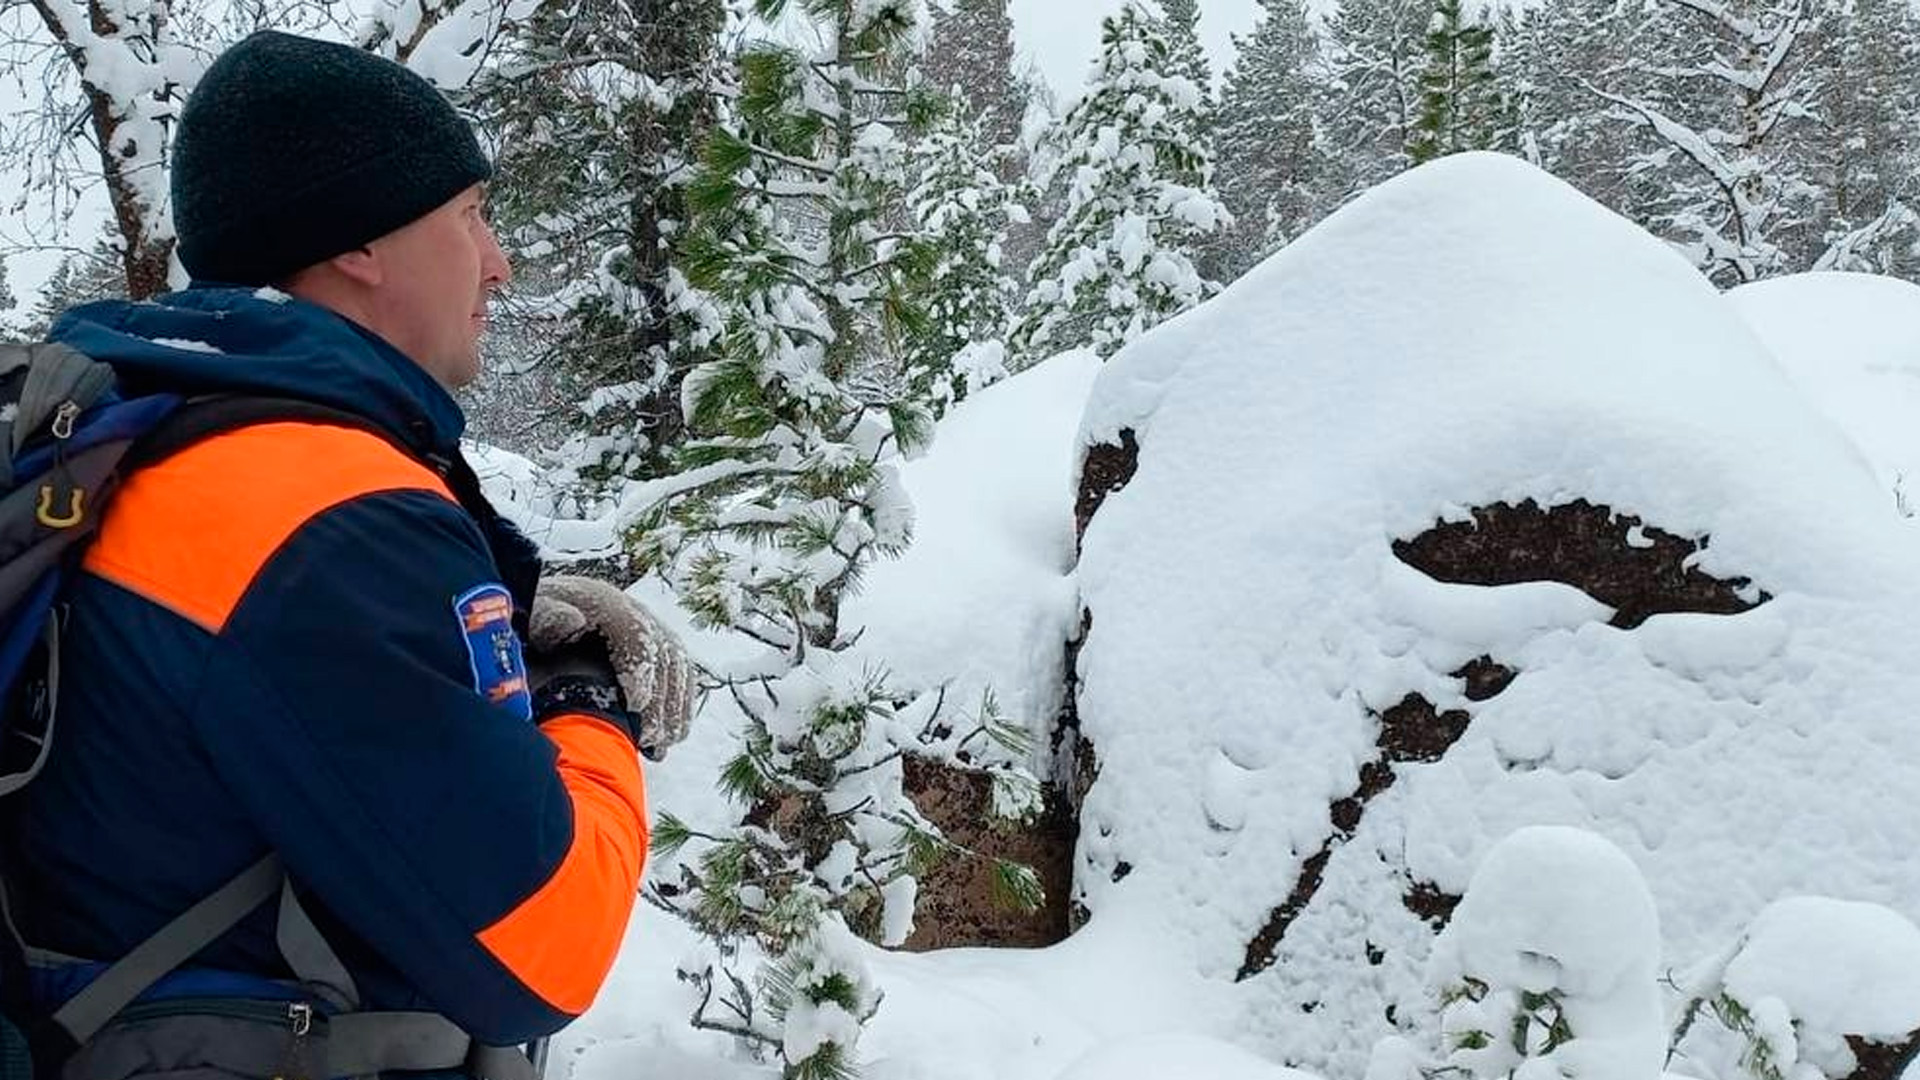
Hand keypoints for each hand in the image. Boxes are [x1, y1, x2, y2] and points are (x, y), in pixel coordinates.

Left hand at [527, 575, 693, 758]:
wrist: (529, 630)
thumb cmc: (523, 630)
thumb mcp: (526, 622)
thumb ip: (545, 618)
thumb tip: (572, 621)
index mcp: (599, 602)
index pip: (635, 631)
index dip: (640, 669)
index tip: (635, 705)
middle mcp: (629, 610)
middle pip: (664, 650)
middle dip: (662, 697)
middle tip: (652, 737)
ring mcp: (645, 628)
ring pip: (677, 664)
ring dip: (674, 706)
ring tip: (662, 743)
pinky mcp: (653, 648)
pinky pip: (678, 674)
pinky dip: (677, 705)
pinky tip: (669, 735)